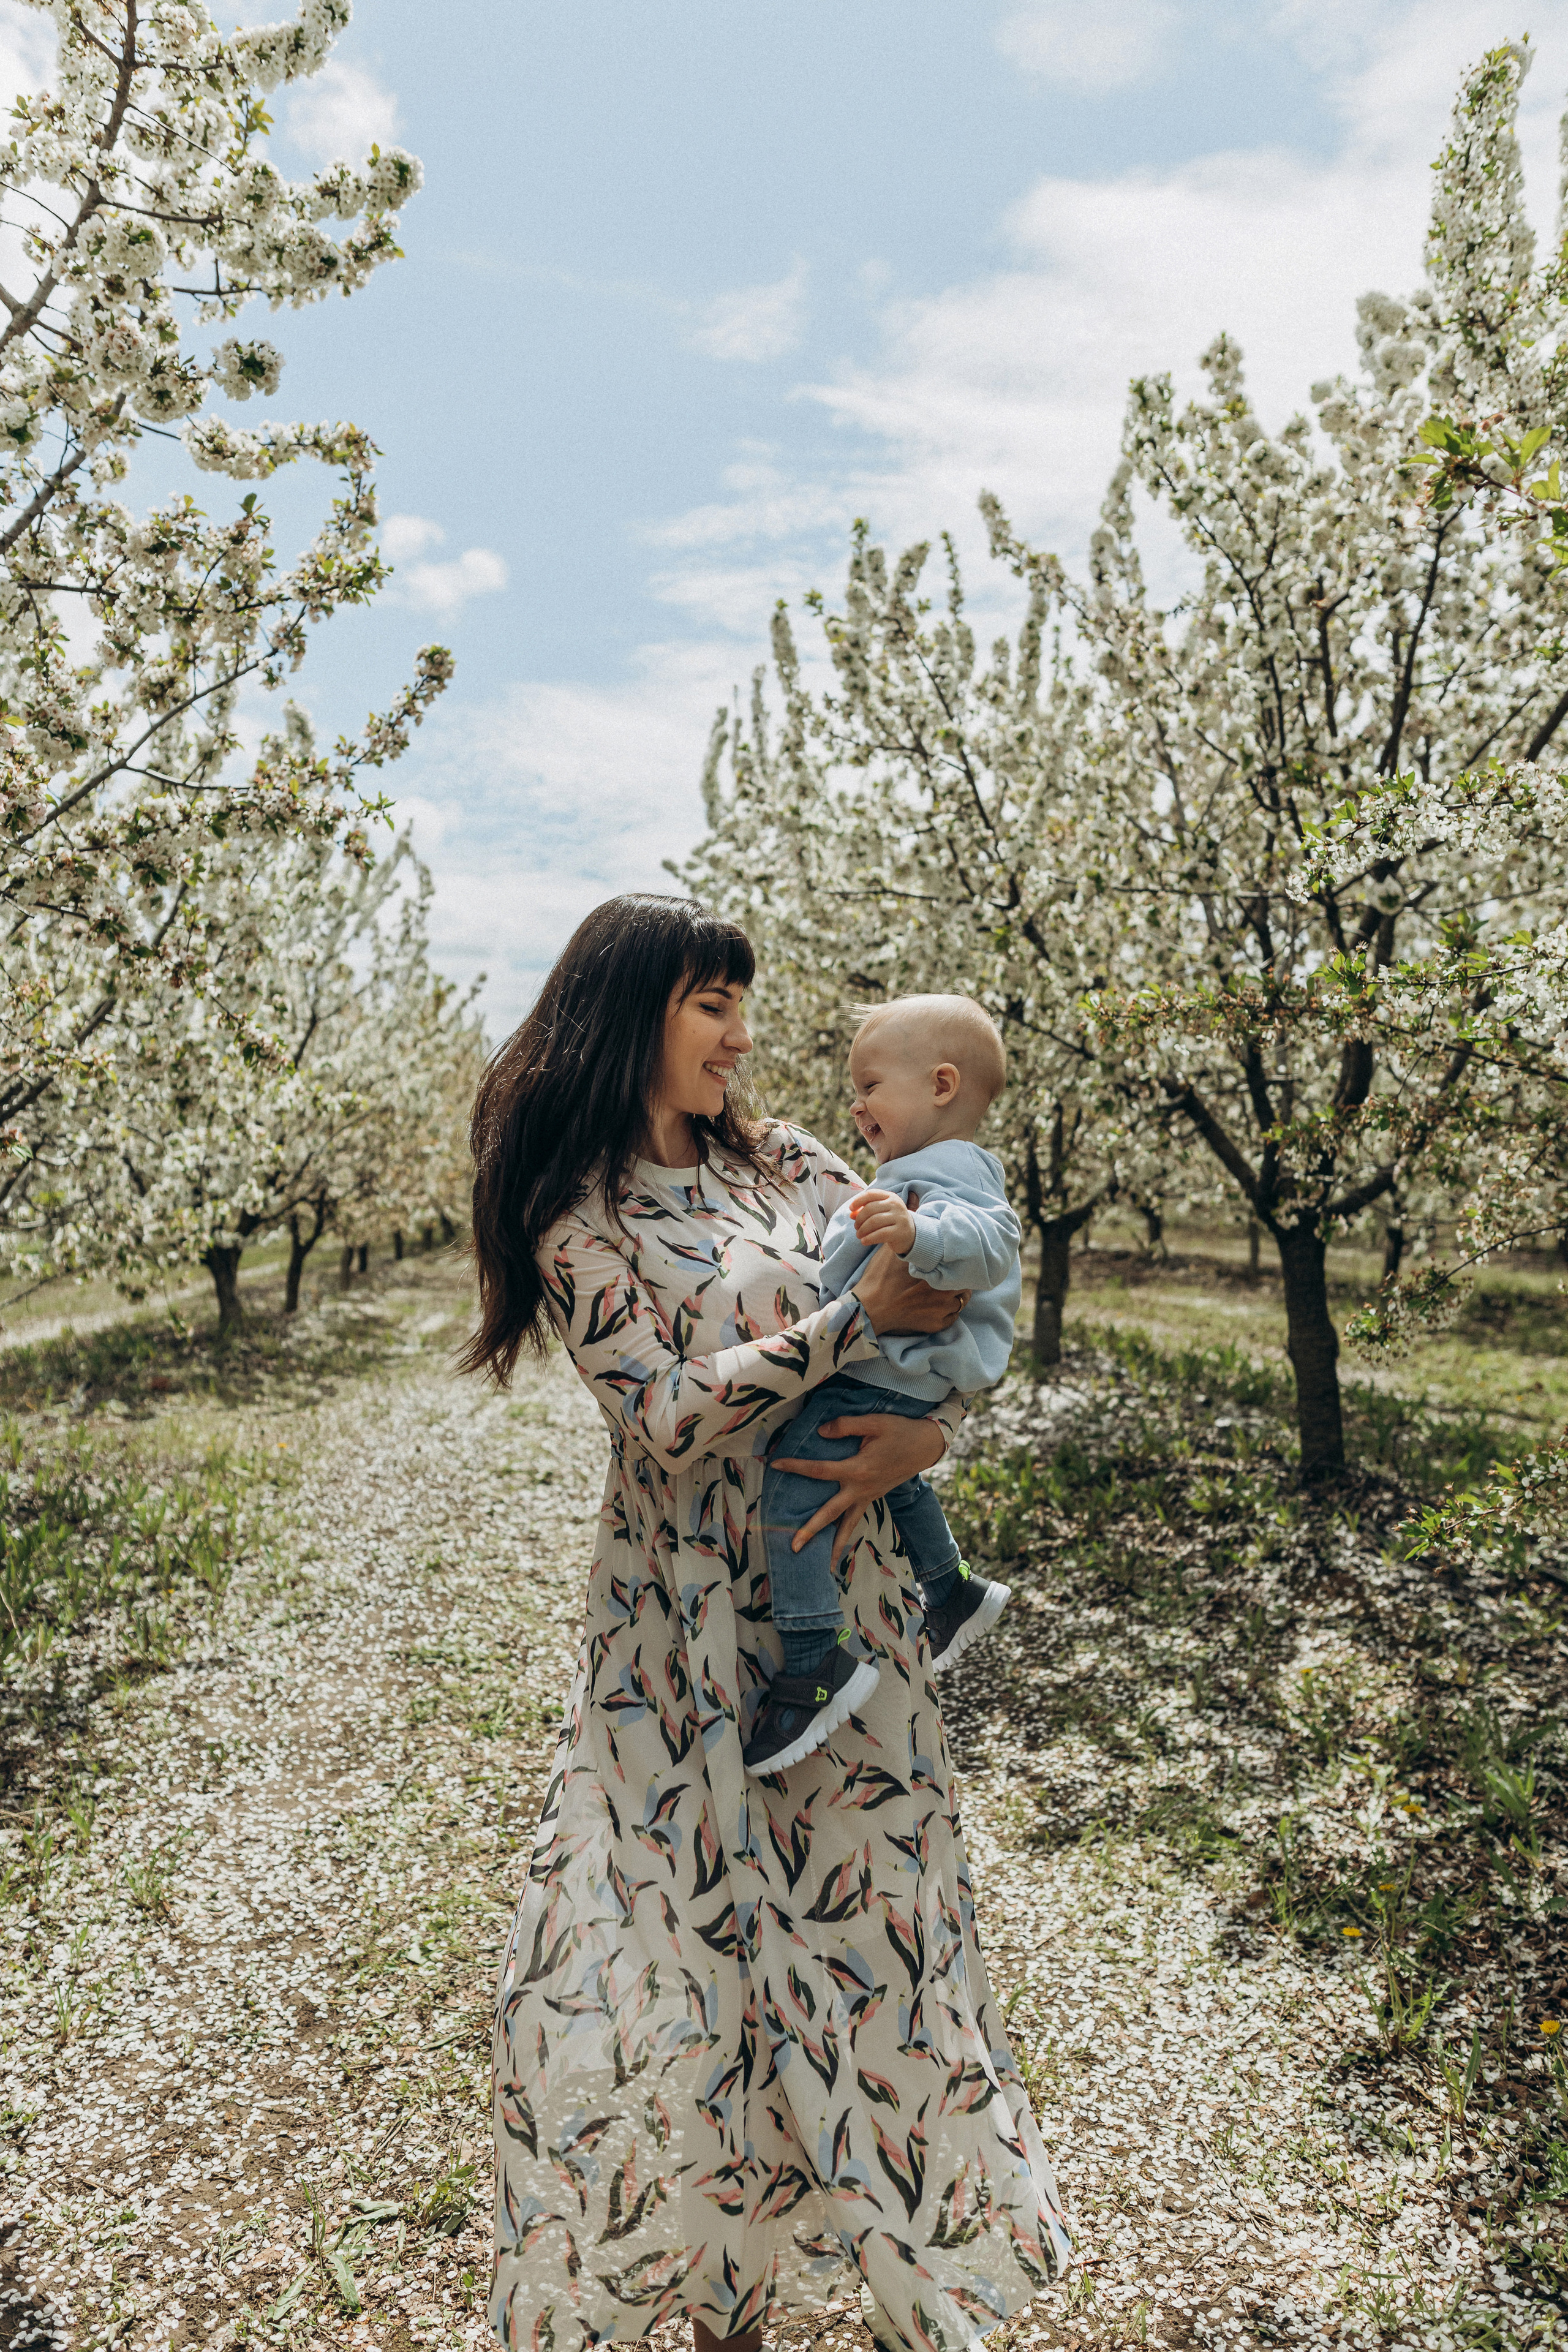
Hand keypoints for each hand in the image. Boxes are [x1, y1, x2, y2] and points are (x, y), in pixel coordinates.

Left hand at [771, 1412, 945, 1568]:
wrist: (926, 1445)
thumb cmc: (900, 1431)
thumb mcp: (875, 1422)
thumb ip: (846, 1426)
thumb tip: (821, 1431)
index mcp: (857, 1469)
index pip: (819, 1470)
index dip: (796, 1467)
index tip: (775, 1464)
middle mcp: (861, 1489)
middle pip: (830, 1513)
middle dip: (811, 1530)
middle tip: (793, 1547)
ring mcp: (868, 1496)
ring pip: (848, 1526)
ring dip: (835, 1546)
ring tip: (824, 1566)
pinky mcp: (874, 1498)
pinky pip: (856, 1519)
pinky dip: (847, 1534)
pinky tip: (837, 1545)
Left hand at [850, 1187, 916, 1254]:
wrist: (911, 1235)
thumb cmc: (891, 1222)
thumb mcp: (880, 1213)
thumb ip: (866, 1211)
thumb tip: (851, 1214)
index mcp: (891, 1197)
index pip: (871, 1194)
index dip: (858, 1200)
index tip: (851, 1209)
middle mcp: (896, 1205)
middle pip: (870, 1208)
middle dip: (859, 1219)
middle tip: (856, 1227)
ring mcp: (900, 1218)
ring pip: (874, 1221)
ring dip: (862, 1229)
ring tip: (859, 1235)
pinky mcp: (900, 1231)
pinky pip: (880, 1234)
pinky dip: (869, 1238)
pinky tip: (864, 1241)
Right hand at [853, 1245, 967, 1337]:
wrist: (869, 1309)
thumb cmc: (880, 1279)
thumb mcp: (892, 1254)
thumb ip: (907, 1238)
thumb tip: (913, 1215)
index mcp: (935, 1274)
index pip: (960, 1268)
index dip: (956, 1266)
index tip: (951, 1266)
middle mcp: (943, 1293)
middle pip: (964, 1285)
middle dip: (958, 1281)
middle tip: (947, 1279)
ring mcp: (941, 1311)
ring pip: (960, 1302)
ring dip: (955, 1297)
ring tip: (943, 1293)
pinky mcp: (936, 1325)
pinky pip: (952, 1318)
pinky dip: (947, 1312)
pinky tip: (936, 1306)